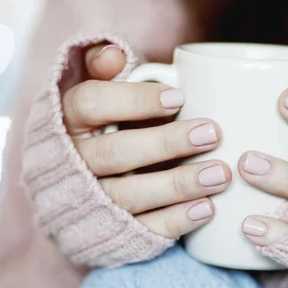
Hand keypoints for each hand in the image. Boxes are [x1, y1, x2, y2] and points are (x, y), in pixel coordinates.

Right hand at [63, 44, 230, 238]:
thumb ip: (102, 68)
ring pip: (128, 196)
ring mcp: (89, 203)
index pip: (90, 104)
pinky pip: (141, 231)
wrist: (77, 194)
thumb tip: (114, 54)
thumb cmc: (102, 129)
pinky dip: (175, 221)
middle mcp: (72, 163)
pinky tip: (206, 209)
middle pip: (114, 153)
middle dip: (165, 144)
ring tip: (220, 174)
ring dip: (177, 186)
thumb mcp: (97, 94)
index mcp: (66, 121)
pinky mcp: (109, 234)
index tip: (179, 98)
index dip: (134, 100)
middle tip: (212, 133)